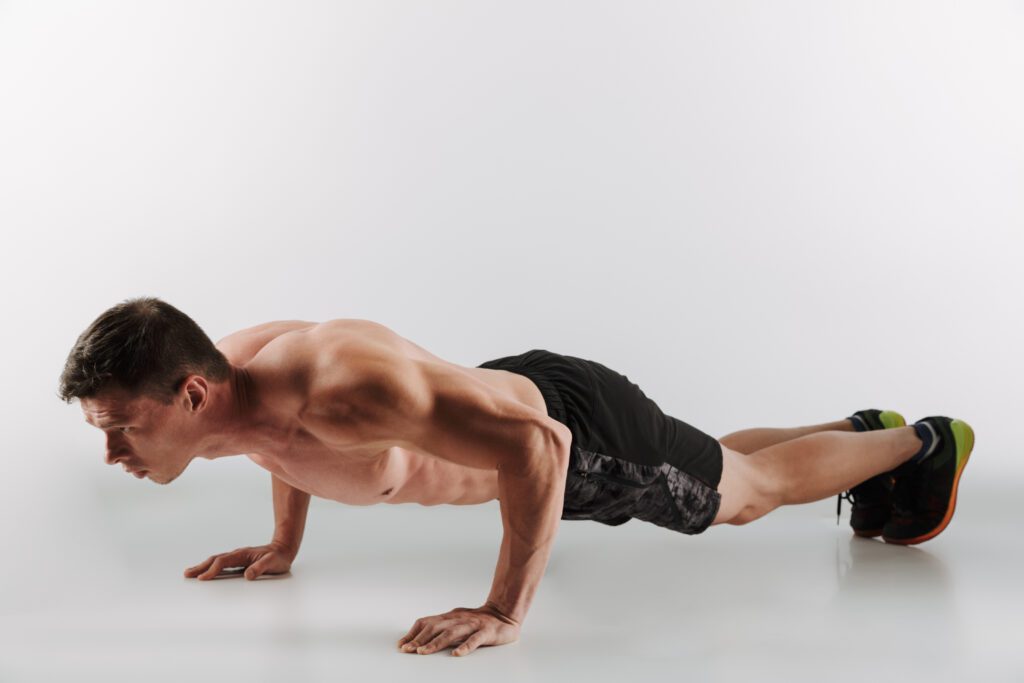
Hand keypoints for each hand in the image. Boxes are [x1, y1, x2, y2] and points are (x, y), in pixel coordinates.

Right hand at [183, 542, 295, 580]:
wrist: (284, 549)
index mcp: (243, 554)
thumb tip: (248, 576)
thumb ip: (261, 568)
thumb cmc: (279, 557)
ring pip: (216, 561)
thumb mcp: (273, 563)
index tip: (203, 579)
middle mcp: (238, 554)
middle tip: (187, 574)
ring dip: (203, 567)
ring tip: (190, 574)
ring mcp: (237, 558)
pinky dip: (211, 568)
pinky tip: (206, 574)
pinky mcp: (239, 562)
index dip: (212, 570)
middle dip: (201, 567)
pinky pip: (221, 565)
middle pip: (215, 560)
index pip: (223, 562)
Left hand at [397, 602, 520, 656]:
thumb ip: (441, 629)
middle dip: (420, 639)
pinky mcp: (487, 632)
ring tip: (424, 652)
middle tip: (408, 650)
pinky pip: (475, 639)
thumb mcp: (456, 623)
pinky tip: (457, 654)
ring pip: (452, 633)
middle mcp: (458, 619)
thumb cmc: (478, 621)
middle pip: (436, 627)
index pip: (427, 622)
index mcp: (450, 617)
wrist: (504, 614)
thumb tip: (418, 640)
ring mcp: (473, 624)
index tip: (402, 645)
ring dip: (436, 642)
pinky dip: (465, 646)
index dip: (414, 633)